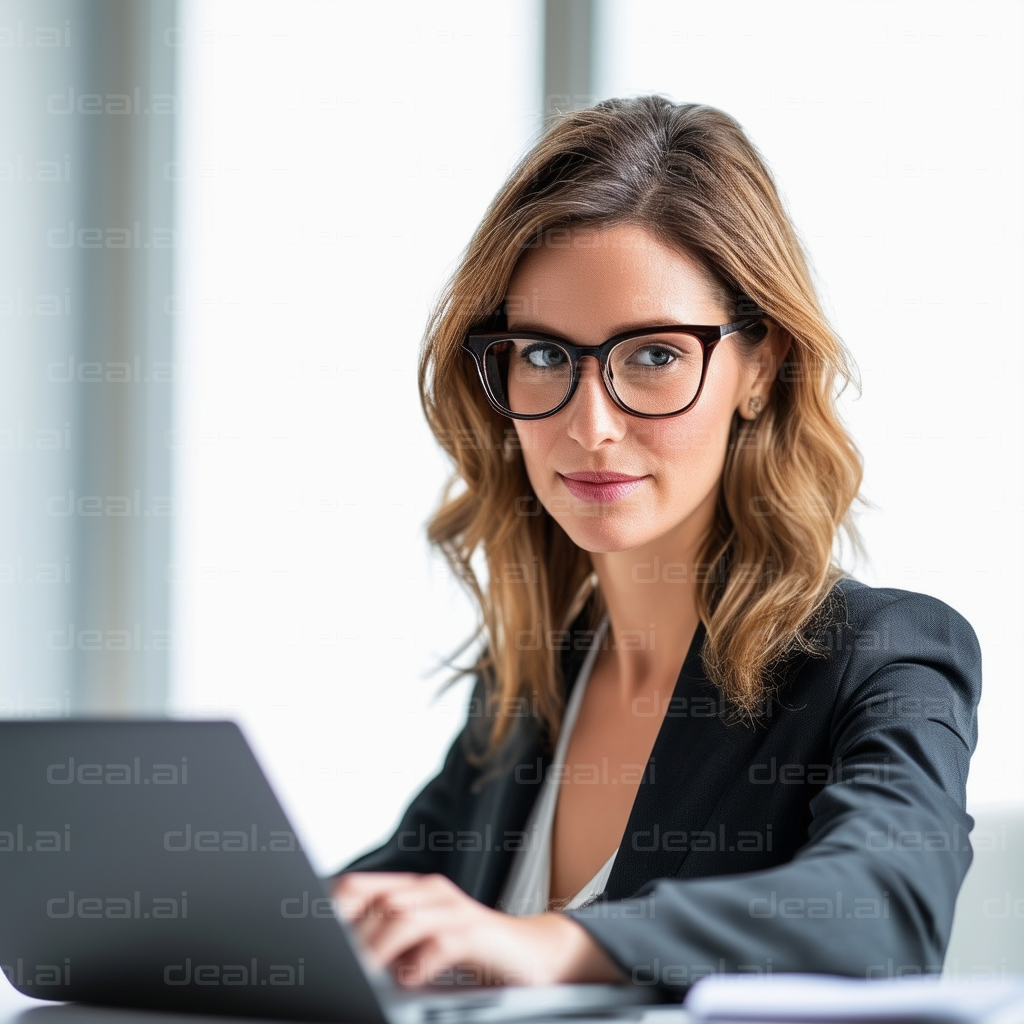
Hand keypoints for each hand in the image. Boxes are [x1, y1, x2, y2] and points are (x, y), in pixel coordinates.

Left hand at [333, 871, 625, 987]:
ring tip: (363, 977)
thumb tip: (340, 959)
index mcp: (413, 891)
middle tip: (335, 968)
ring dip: (377, 949)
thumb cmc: (473, 955)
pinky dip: (420, 961)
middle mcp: (431, 892)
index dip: (330, 908)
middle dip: (351, 936)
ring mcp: (456, 909)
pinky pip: (442, 940)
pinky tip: (410, 979)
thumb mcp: (423, 946)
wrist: (537, 956)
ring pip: (403, 917)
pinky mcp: (479, 933)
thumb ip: (389, 944)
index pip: (358, 888)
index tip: (309, 936)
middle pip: (377, 901)